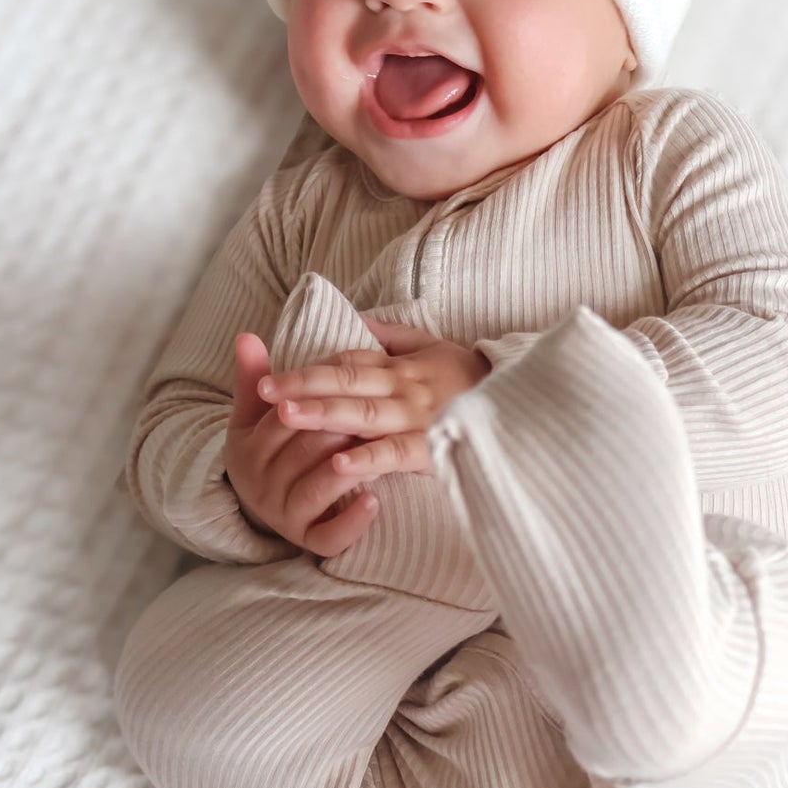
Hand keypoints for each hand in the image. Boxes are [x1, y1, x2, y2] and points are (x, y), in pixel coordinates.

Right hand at [223, 332, 380, 557]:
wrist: (268, 502)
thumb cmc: (272, 448)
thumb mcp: (256, 414)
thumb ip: (254, 377)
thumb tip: (247, 336)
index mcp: (248, 449)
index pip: (280, 421)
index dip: (310, 402)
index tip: (341, 385)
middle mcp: (261, 485)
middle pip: (303, 454)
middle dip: (337, 433)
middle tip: (376, 416)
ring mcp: (285, 516)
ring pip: (318, 491)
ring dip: (349, 471)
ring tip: (380, 454)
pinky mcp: (309, 542)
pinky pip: (328, 537)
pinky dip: (351, 521)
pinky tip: (374, 502)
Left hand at [255, 315, 491, 485]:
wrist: (522, 405)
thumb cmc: (471, 378)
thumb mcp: (434, 346)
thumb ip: (394, 336)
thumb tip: (358, 321)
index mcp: (401, 366)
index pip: (348, 361)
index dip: (310, 367)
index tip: (272, 375)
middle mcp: (404, 388)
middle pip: (347, 382)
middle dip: (303, 385)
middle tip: (265, 389)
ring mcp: (418, 417)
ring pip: (364, 413)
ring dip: (324, 414)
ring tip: (287, 416)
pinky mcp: (434, 448)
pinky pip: (397, 453)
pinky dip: (370, 458)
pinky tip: (340, 466)